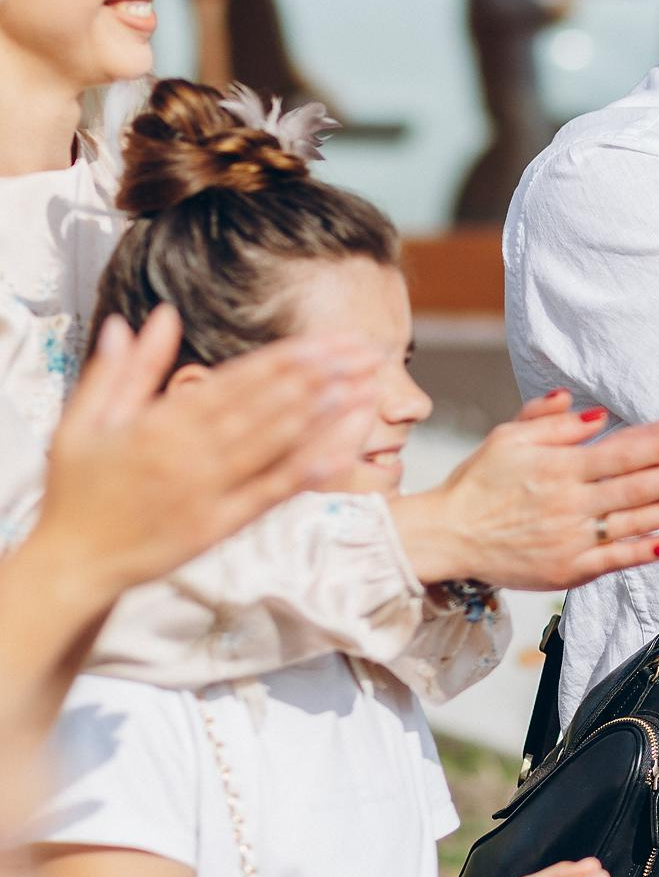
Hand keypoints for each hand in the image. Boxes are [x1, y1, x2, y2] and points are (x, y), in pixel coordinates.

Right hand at [33, 307, 376, 591]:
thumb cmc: (80, 487)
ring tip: (365, 389)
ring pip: (276, 445)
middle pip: (267, 406)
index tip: (329, 340)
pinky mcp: (219, 526)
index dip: (288, 359)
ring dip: (324, 415)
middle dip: (321, 377)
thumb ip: (126, 367)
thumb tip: (155, 315)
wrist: (72, 562)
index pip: (236, 381)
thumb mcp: (87, 419)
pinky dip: (307, 472)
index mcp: (159, 423)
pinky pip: (270, 494)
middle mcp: (189, 454)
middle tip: (367, 354)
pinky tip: (344, 451)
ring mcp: (208, 491)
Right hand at [394, 393, 658, 588]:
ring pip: (633, 522)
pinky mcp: (568, 569)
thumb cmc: (478, 483)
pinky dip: (644, 551)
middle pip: (636, 485)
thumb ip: (550, 421)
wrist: (446, 536)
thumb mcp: (508, 439)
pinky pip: (613, 559)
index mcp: (558, 466)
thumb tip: (593, 411)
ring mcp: (570, 538)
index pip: (621, 450)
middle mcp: (569, 502)